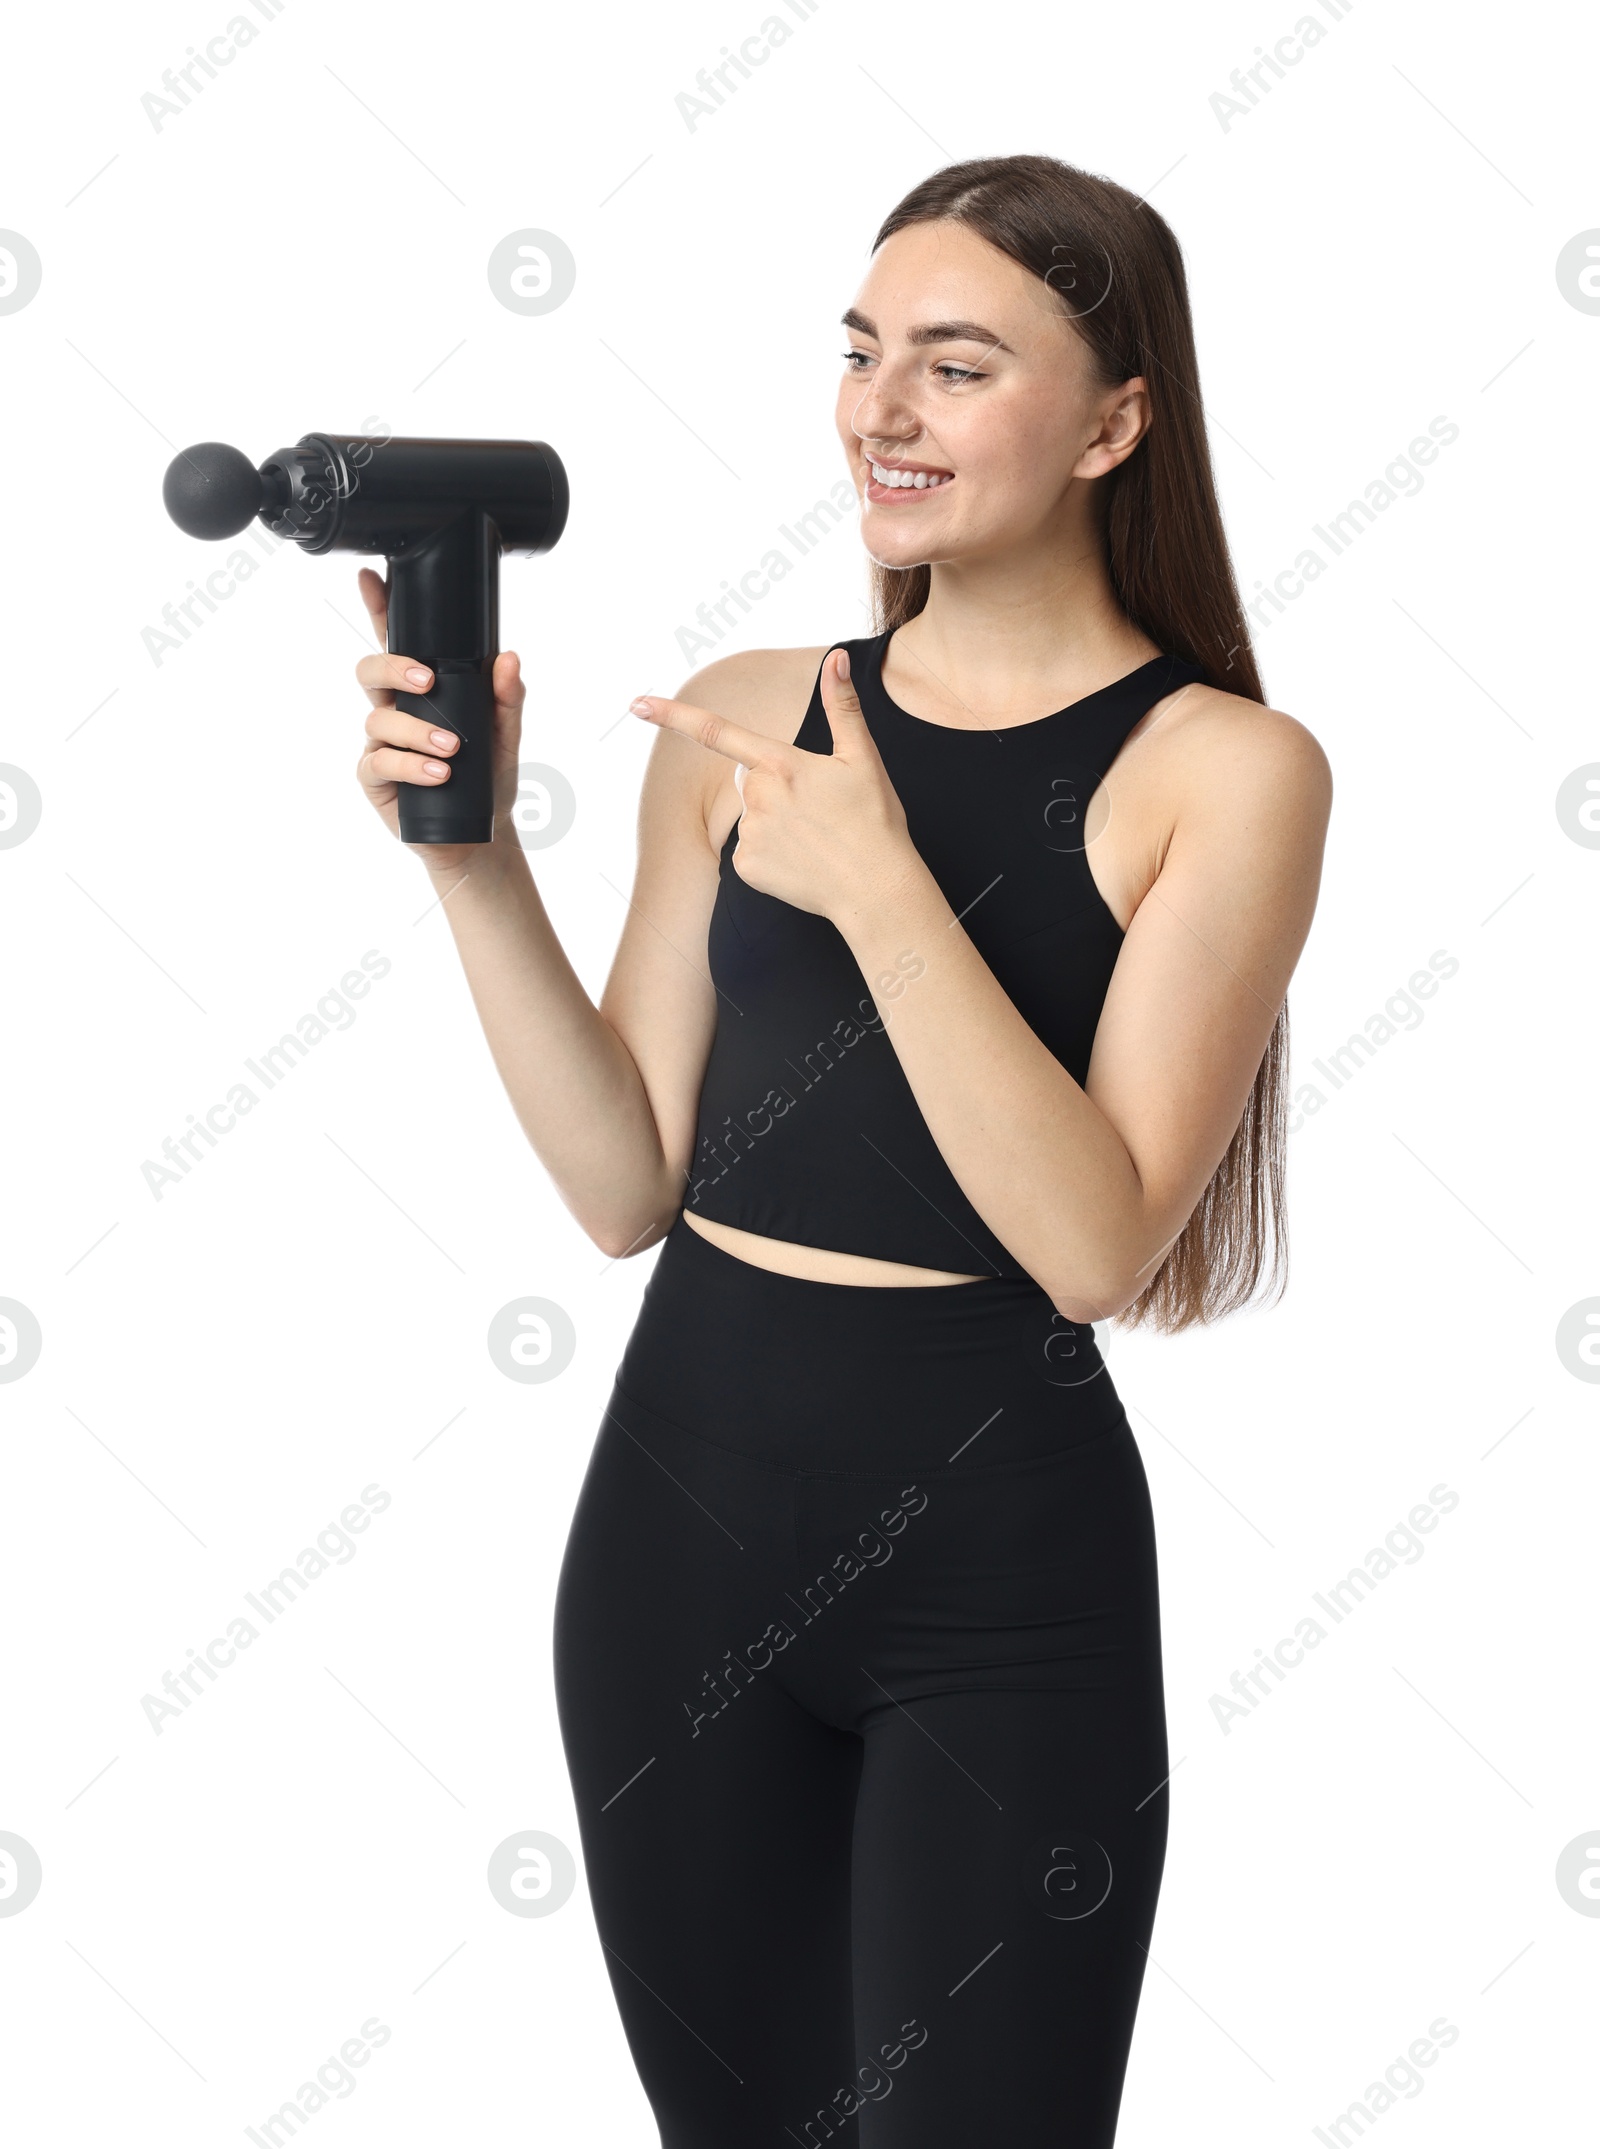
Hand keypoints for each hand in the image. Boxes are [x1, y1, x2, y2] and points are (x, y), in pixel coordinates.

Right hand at [352, 567, 527, 875]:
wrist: (481, 833)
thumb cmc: (487, 779)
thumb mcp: (506, 734)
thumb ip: (507, 697)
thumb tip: (509, 658)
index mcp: (422, 689)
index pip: (396, 641)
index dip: (380, 608)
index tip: (372, 578)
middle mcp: (395, 709)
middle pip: (371, 669)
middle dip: (394, 666)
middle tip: (426, 679)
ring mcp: (380, 742)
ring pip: (379, 718)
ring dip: (416, 730)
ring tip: (451, 748)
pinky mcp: (375, 778)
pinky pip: (380, 762)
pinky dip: (411, 766)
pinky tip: (438, 773)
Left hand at [628, 648, 920, 922]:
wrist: (877, 889)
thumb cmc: (874, 821)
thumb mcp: (863, 758)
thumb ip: (842, 705)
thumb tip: (835, 658)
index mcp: (780, 763)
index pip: (716, 731)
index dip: (672, 715)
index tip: (636, 704)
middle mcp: (757, 797)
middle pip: (748, 778)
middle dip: (774, 785)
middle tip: (818, 807)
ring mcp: (749, 834)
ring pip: (751, 815)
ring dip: (775, 821)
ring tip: (815, 838)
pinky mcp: (746, 867)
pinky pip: (749, 851)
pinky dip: (771, 854)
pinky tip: (801, 862)